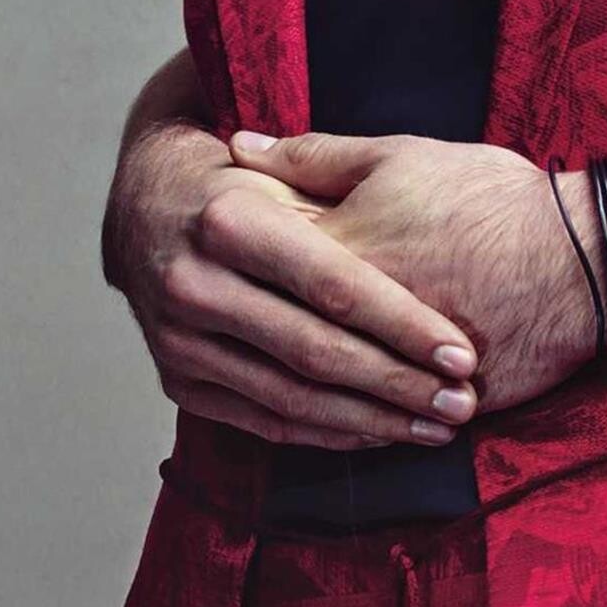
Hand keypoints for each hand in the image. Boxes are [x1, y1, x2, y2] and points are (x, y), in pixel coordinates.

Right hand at [106, 112, 481, 449]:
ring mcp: (178, 340)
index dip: (404, 326)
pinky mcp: (177, 381)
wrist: (143, 211)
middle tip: (462, 403)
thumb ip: (348, 201)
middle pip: (315, 351)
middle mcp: (194, 284)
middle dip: (399, 384)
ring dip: (372, 420)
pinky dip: (327, 433)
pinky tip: (381, 433)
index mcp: (227, 221)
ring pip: (292, 398)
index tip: (463, 354)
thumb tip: (432, 236)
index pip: (334, 286)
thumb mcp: (285, 172)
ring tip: (437, 428)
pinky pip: (263, 422)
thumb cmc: (240, 187)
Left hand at [226, 129, 603, 413]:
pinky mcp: (433, 401)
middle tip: (236, 328)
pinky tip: (346, 420)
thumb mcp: (400, 156)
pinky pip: (379, 423)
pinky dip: (357, 426)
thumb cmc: (494, 199)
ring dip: (301, 392)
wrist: (584, 259)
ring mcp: (395, 367)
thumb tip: (236, 145)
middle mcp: (356, 319)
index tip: (225, 262)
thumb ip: (312, 155)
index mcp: (336, 252)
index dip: (236, 265)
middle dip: (256, 335)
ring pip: (324, 393)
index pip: (256, 267)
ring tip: (279, 378)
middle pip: (281, 338)